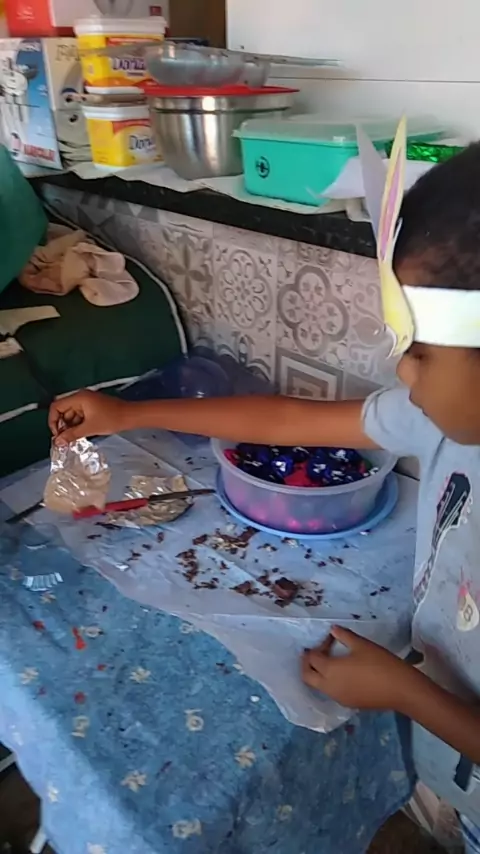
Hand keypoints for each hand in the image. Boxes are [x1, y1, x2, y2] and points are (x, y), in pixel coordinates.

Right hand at [48, 390, 129, 443]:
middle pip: (63, 410)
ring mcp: (87, 402)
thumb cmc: (111, 419)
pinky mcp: (92, 407)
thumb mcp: (89, 428)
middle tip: (64, 440)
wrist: (130, 416)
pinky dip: (78, 424)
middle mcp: (80, 397)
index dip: (53, 420)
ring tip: (72, 439)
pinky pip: (79, 415)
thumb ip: (72, 435)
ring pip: (71, 414)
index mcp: (78, 398)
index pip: (56, 406)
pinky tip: (79, 434)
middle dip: (62, 425)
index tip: (57, 434)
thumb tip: (57, 442)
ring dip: (70, 426)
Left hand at [301, 626, 416, 711]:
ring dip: (317, 673)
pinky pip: (331, 692)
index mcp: (329, 670)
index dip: (318, 646)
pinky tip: (341, 674)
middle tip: (314, 652)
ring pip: (318, 686)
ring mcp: (338, 697)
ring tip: (328, 661)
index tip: (329, 638)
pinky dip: (328, 682)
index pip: (313, 658)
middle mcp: (329, 686)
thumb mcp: (362, 645)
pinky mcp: (348, 704)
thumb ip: (344, 636)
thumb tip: (332, 629)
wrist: (400, 690)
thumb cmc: (380, 663)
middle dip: (306, 663)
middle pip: (307, 676)